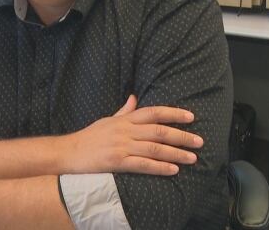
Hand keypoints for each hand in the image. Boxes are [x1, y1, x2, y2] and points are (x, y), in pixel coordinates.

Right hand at [61, 95, 203, 175]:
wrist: (69, 152)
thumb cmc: (89, 137)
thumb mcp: (107, 120)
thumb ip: (124, 111)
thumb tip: (134, 98)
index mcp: (124, 120)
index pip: (153, 112)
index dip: (173, 113)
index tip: (190, 117)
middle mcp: (125, 131)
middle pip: (159, 131)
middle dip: (181, 136)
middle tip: (199, 141)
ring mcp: (121, 146)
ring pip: (155, 148)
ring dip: (176, 153)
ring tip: (192, 158)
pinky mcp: (117, 162)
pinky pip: (143, 165)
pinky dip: (160, 167)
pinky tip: (173, 170)